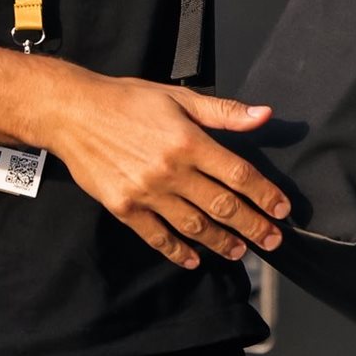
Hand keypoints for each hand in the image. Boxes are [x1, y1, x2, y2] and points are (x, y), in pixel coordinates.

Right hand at [47, 68, 290, 268]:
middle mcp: (171, 170)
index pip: (238, 174)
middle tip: (273, 241)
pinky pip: (157, 237)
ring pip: (194, 226)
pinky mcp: (125, 208)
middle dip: (253, 226)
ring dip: (221, 242)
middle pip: (222, 206)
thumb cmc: (128, 100)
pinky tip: (194, 259)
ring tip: (240, 252)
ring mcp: (147, 193)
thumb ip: (224, 111)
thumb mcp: (178, 97)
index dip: (265, 194)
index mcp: (189, 141)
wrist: (73, 112)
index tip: (282, 209)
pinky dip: (178, 251)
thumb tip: (264, 115)